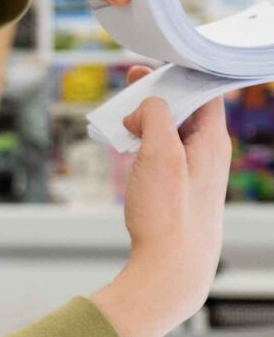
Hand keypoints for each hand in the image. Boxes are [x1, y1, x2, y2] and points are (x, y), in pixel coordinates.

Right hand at [89, 67, 230, 336]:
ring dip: (148, 120)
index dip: (177, 75)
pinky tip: (128, 147)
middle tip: (131, 82)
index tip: (151, 66)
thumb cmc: (169, 214)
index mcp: (213, 140)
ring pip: (172, 132)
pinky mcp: (179, 189)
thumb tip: (146, 108)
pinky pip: (164, 153)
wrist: (172, 269)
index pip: (202, 92)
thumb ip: (155, 117)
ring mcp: (195, 172)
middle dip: (158, 94)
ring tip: (123, 119)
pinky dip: (145, 142)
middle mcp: (209, 154)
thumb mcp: (160, 154)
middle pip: (186, 110)